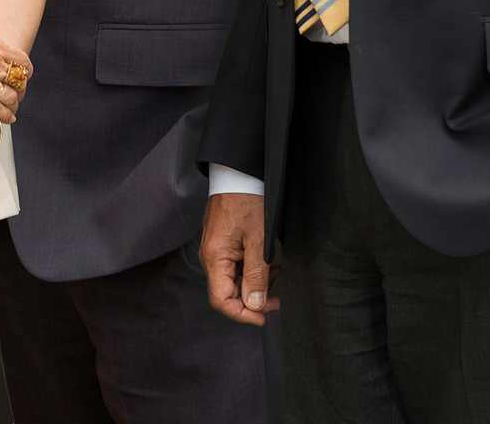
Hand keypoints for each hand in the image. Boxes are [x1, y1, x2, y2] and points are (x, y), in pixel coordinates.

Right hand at [0, 12, 28, 123]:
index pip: (23, 63)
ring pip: (11, 99)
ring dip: (13, 104)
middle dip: (19, 89)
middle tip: (16, 94)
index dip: (25, 72)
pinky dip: (5, 116)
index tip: (21, 77)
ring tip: (11, 108)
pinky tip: (6, 117)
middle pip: (19, 83)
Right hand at [201, 192, 276, 326]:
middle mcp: (210, 257)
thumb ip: (256, 275)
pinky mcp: (221, 243)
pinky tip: (268, 260)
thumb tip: (254, 305)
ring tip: (276, 269)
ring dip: (256, 281)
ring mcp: (215, 250)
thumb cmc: (247, 202)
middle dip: (254, 297)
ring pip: (234, 280)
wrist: (238, 174)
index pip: (222, 300)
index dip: (243, 314)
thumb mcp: (258, 241)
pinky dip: (253, 268)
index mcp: (215, 258)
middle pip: (228, 292)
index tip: (265, 315)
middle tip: (278, 295)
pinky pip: (235, 266)